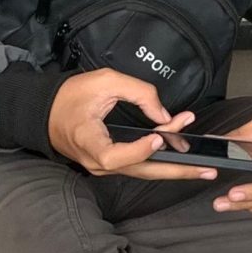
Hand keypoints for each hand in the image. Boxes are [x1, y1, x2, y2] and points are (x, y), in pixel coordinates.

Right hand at [44, 68, 216, 179]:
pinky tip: (180, 151)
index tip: (158, 136)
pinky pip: (138, 164)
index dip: (139, 150)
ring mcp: (104, 167)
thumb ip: (138, 92)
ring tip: (202, 165)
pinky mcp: (111, 164)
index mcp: (87, 142)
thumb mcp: (103, 81)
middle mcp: (96, 162)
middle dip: (177, 171)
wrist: (46, 112)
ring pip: (143, 170)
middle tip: (205, 170)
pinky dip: (161, 157)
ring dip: (174, 164)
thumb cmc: (69, 97)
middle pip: (141, 171)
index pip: (115, 156)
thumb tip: (163, 113)